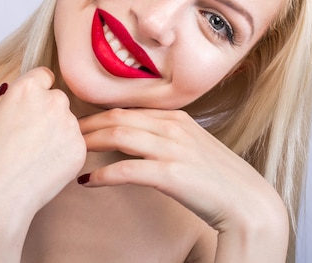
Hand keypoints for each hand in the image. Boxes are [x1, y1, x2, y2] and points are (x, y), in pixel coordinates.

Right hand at [0, 67, 85, 261]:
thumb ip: (7, 100)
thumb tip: (12, 88)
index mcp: (27, 88)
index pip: (44, 75)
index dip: (37, 91)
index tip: (31, 106)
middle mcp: (53, 100)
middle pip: (58, 98)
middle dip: (48, 112)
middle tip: (29, 137)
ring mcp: (69, 125)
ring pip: (68, 122)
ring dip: (57, 132)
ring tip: (34, 156)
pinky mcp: (80, 148)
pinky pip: (75, 143)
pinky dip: (64, 152)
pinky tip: (44, 167)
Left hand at [78, 108, 288, 260]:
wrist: (247, 203)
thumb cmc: (218, 178)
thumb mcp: (192, 146)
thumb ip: (165, 136)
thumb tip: (134, 138)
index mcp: (175, 117)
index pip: (126, 110)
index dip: (96, 115)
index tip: (78, 123)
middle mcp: (172, 127)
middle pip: (116, 118)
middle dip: (86, 125)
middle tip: (64, 134)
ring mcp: (172, 148)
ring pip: (118, 136)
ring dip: (89, 144)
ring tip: (69, 152)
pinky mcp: (171, 174)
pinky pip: (127, 169)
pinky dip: (103, 174)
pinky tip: (87, 182)